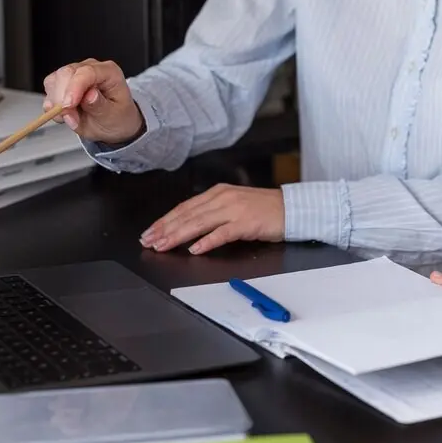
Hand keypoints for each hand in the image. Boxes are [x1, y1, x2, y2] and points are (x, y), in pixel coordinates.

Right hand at [41, 58, 144, 144]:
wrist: (113, 124)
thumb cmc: (117, 117)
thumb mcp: (113, 117)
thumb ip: (100, 106)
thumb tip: (89, 95)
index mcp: (109, 72)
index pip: (87, 72)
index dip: (74, 88)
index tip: (68, 105)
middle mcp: (90, 68)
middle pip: (65, 73)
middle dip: (63, 98)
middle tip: (71, 118)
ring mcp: (75, 74)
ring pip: (53, 81)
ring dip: (56, 103)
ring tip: (72, 117)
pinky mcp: (62, 83)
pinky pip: (49, 90)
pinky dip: (52, 105)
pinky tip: (65, 114)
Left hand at [140, 184, 284, 254]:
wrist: (292, 208)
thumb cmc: (265, 209)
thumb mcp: (234, 205)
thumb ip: (213, 213)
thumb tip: (189, 226)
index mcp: (218, 193)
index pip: (185, 207)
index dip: (165, 220)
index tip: (150, 231)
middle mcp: (223, 198)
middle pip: (187, 215)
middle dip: (165, 229)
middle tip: (149, 241)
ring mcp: (234, 210)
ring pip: (199, 223)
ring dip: (178, 235)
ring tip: (163, 245)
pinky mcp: (246, 223)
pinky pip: (222, 233)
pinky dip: (207, 241)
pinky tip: (195, 249)